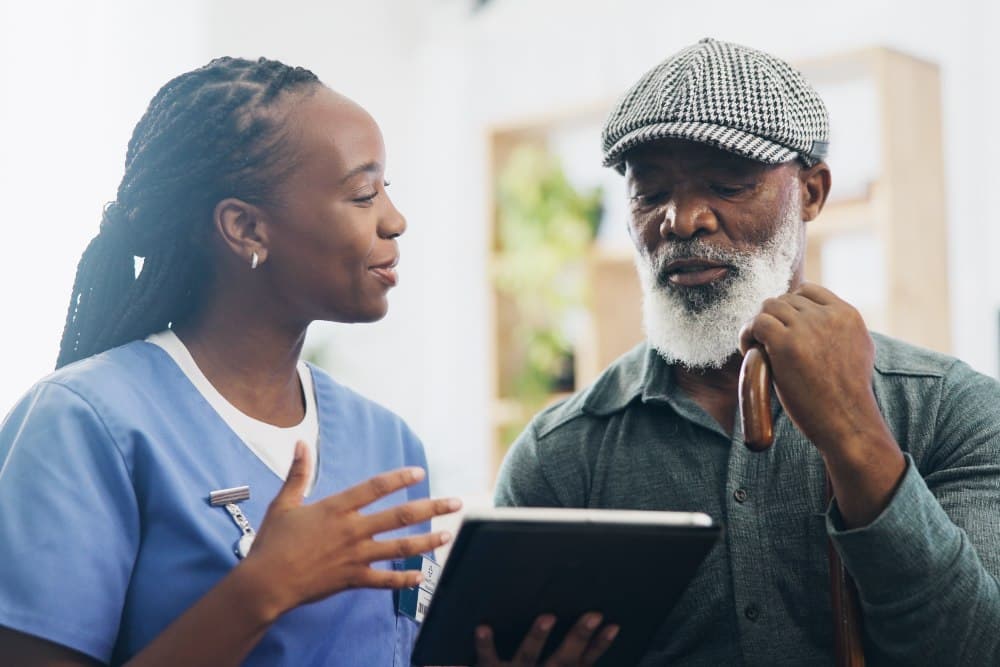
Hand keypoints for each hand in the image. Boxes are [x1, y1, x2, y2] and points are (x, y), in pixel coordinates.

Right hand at [243, 441, 460, 613]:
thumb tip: (300, 443)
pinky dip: (404, 579)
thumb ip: (298, 473)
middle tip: (455, 504)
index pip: (375, 488)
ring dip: (427, 542)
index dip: (399, 478)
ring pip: (400, 547)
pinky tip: (420, 576)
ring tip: (447, 536)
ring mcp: (356, 556)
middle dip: (432, 508)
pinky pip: (385, 579)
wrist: (266, 583)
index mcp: (336, 509)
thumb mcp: (283, 503)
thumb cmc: (272, 543)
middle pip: (400, 516)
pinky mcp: (353, 579)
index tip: (419, 472)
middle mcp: (352, 530)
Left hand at [473, 613, 618, 665]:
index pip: (584, 660)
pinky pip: (487, 658)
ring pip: (528, 655)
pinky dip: (485, 644)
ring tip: (547, 617)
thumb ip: (576, 662)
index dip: (600, 645)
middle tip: (592, 615)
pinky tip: (483, 627)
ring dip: (538, 637)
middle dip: (578, 637)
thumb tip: (601, 638)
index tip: (613, 625)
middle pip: (564, 658)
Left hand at [738, 282, 885, 452]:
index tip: (785, 328)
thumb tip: (819, 314)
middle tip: (768, 344)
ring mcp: (807, 327)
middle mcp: (828, 315)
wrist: (848, 421)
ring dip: (758, 326)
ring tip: (758, 349)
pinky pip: (756, 323)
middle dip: (773, 319)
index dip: (790, 307)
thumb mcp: (859, 348)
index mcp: (847, 314)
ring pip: (768, 307)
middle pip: (784, 299)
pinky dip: (747, 335)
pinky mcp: (786, 343)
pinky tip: (750, 352)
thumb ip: (840, 328)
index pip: (807, 290)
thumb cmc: (848, 394)